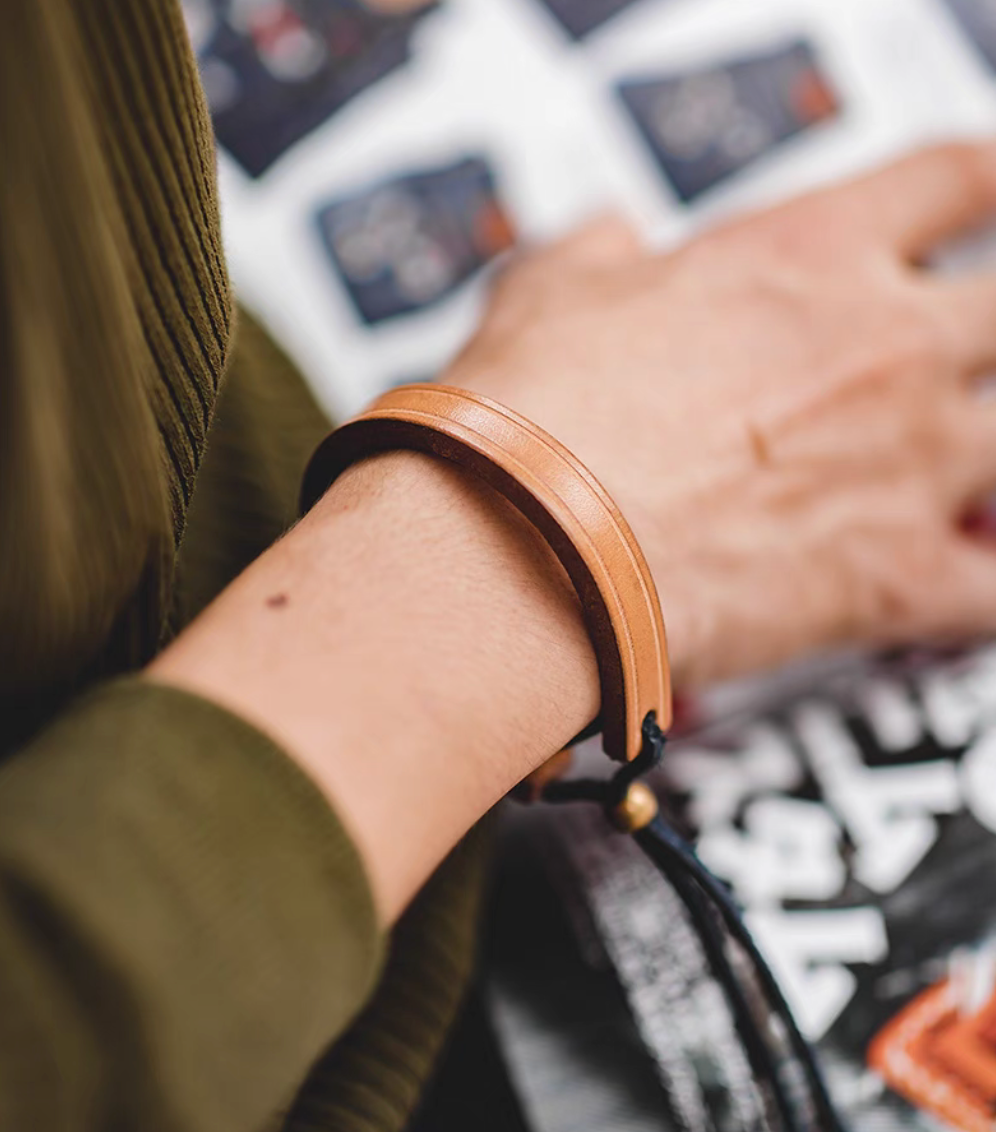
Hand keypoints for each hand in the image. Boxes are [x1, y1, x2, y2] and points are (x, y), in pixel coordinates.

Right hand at [445, 143, 995, 687]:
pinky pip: (995, 594)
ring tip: (936, 476)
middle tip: (942, 361)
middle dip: (986, 334)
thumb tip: (603, 242)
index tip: (969, 214)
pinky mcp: (897, 579)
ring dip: (986, 462)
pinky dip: (983, 591)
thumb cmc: (535, 423)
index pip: (952, 181)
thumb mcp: (548, 290)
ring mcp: (910, 463)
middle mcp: (886, 350)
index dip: (973, 192)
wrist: (527, 546)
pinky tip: (958, 586)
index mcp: (810, 257)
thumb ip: (598, 253)